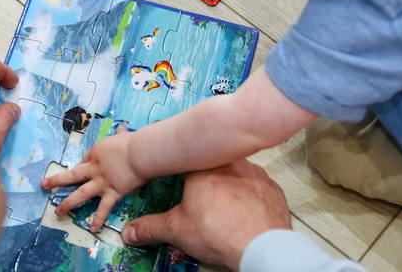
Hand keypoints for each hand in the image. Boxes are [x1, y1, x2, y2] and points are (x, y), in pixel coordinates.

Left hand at [41, 126, 146, 231]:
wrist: (139, 153)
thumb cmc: (132, 143)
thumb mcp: (123, 137)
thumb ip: (121, 135)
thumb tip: (122, 130)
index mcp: (96, 153)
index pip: (84, 160)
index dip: (82, 164)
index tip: (82, 167)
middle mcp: (94, 169)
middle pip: (72, 176)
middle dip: (56, 181)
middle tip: (44, 186)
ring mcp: (101, 182)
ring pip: (80, 194)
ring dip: (68, 203)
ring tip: (58, 212)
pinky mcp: (112, 193)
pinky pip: (103, 208)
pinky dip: (99, 219)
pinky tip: (93, 229)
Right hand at [121, 159, 291, 271]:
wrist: (259, 243)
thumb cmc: (217, 230)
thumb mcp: (177, 229)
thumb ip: (151, 227)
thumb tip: (130, 232)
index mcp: (203, 165)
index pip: (189, 158)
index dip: (185, 168)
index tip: (183, 179)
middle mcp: (230, 161)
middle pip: (215, 163)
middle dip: (209, 178)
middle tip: (205, 198)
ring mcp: (254, 171)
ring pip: (238, 172)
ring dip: (232, 184)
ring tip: (226, 207)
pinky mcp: (271, 186)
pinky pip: (257, 186)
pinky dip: (251, 196)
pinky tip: (246, 211)